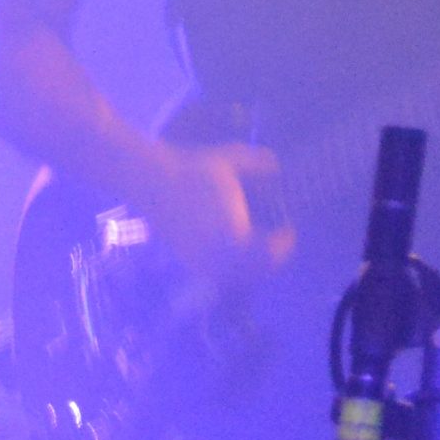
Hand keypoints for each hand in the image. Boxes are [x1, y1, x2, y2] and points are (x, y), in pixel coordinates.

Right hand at [138, 139, 294, 298]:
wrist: (151, 182)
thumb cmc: (193, 171)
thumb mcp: (231, 162)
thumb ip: (259, 164)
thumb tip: (277, 165)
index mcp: (236, 238)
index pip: (272, 255)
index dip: (285, 243)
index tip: (289, 229)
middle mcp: (220, 259)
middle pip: (258, 272)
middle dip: (271, 257)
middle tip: (279, 239)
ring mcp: (203, 264)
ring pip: (239, 277)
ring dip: (252, 266)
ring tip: (258, 244)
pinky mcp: (189, 263)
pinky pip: (220, 275)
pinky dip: (232, 267)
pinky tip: (234, 248)